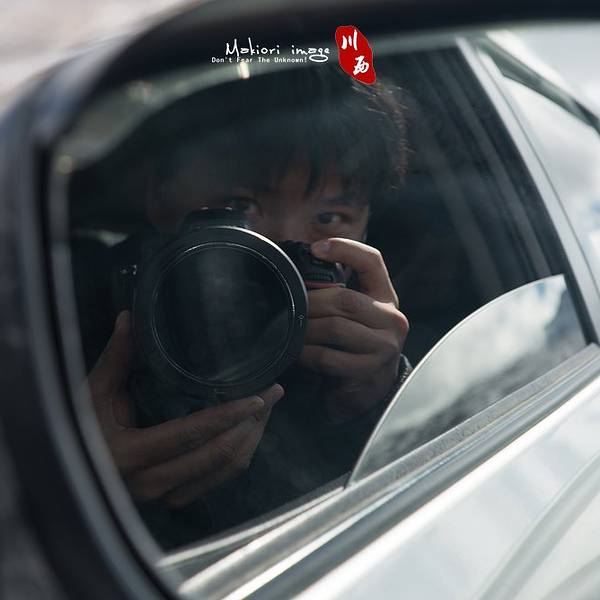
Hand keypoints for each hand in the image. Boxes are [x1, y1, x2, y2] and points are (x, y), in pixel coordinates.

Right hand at [88, 311, 283, 507]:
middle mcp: (152, 482)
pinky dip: (237, 455)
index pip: (193, 433)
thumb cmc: (76, 432)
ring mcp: (163, 496)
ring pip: (223, 471)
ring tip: (266, 410)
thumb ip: (115, 359)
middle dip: (252, 424)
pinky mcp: (171, 498)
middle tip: (272, 395)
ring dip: (250, 440)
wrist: (67, 476)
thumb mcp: (92, 395)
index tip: (259, 396)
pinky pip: (216, 480)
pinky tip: (246, 433)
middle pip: (219, 455)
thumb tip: (129, 318)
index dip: (230, 414)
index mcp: (132, 454)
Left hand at [299, 238, 407, 420]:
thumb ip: (337, 294)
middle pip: (344, 298)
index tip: (316, 248)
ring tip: (293, 331)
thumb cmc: (354, 347)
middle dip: (310, 303)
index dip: (345, 249)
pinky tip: (299, 354)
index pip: (372, 262)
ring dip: (306, 330)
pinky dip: (308, 354)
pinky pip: (329, 357)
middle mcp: (391, 319)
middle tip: (290, 308)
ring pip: (335, 327)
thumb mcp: (354, 316)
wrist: (369, 390)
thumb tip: (298, 273)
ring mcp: (385, 346)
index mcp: (386, 297)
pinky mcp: (370, 370)